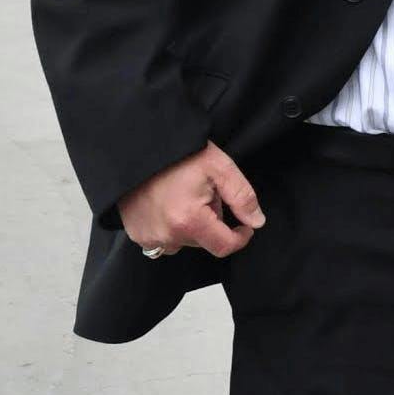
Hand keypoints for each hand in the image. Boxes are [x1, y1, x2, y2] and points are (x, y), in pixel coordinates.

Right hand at [116, 141, 265, 258]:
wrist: (140, 148)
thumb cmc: (181, 154)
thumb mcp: (220, 167)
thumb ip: (242, 196)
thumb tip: (256, 222)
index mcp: (188, 221)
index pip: (223, 246)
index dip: (240, 237)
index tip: (244, 225)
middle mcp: (166, 235)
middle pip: (204, 241)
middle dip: (212, 222)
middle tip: (206, 194)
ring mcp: (147, 237)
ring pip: (184, 241)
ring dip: (192, 226)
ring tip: (186, 198)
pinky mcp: (136, 233)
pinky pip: (163, 239)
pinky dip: (172, 227)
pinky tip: (169, 205)